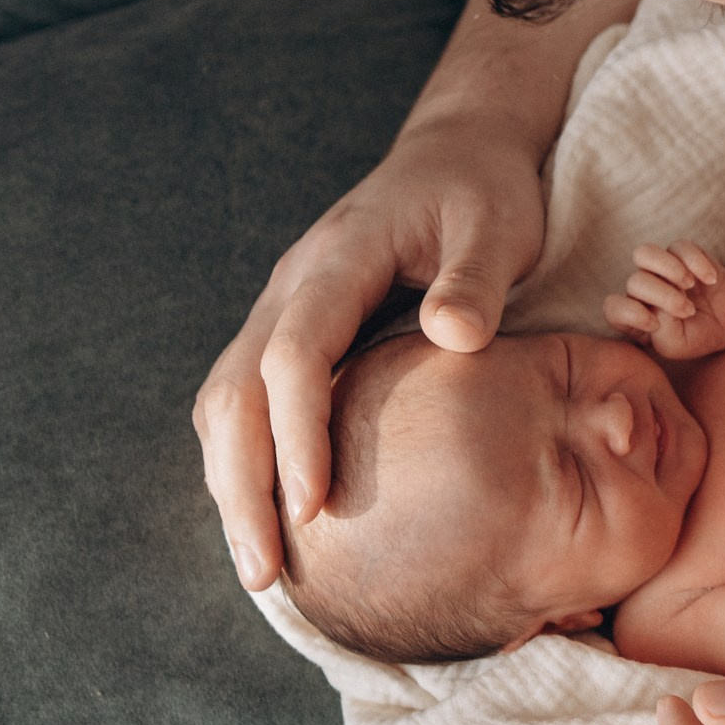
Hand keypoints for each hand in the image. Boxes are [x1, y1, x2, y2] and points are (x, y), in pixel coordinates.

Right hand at [192, 115, 546, 589]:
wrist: (456, 153)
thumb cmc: (485, 192)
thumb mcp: (499, 222)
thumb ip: (477, 279)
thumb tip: (453, 336)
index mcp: (340, 256)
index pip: (294, 353)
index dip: (298, 432)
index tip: (314, 505)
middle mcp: (293, 284)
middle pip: (234, 390)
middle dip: (241, 483)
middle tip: (264, 571)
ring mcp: (283, 307)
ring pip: (226, 401)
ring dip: (232, 483)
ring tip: (259, 568)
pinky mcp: (292, 330)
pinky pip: (247, 402)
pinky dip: (246, 463)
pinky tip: (271, 523)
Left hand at [608, 241, 724, 358]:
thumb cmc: (699, 336)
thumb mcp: (678, 346)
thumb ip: (662, 333)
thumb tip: (658, 308)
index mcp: (634, 317)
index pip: (613, 308)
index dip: (630, 313)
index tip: (655, 325)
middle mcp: (642, 291)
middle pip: (635, 282)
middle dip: (663, 296)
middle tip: (688, 311)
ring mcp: (659, 270)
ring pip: (643, 253)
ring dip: (667, 268)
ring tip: (689, 284)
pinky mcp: (681, 253)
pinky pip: (679, 247)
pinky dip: (697, 263)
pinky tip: (711, 280)